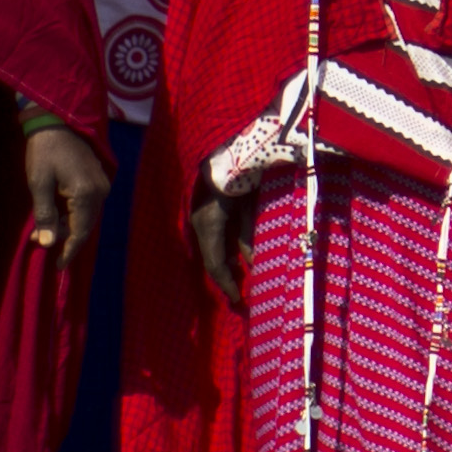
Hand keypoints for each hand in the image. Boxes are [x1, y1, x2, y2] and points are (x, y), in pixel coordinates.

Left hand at [23, 123, 113, 262]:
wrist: (56, 121)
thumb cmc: (44, 151)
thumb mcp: (39, 183)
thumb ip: (45, 215)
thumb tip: (48, 243)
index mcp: (87, 194)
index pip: (80, 232)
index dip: (69, 251)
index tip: (58, 266)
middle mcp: (100, 191)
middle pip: (85, 225)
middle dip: (64, 237)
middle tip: (39, 241)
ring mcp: (102, 184)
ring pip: (86, 216)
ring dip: (67, 225)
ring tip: (42, 228)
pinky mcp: (98, 178)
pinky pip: (88, 204)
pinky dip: (72, 213)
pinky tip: (55, 213)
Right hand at [188, 183, 247, 305]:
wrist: (227, 152)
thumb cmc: (244, 175)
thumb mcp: (250, 206)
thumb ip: (248, 235)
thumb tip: (251, 262)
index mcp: (209, 225)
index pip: (215, 264)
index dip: (226, 284)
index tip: (238, 300)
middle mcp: (200, 225)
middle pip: (212, 260)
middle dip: (226, 278)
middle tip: (240, 295)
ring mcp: (200, 219)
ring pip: (212, 251)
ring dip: (226, 266)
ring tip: (241, 280)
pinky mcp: (204, 214)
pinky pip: (213, 240)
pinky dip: (224, 252)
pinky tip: (237, 259)